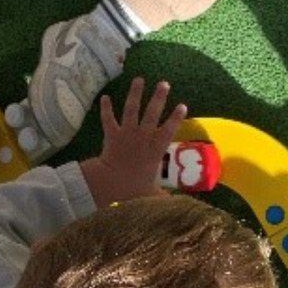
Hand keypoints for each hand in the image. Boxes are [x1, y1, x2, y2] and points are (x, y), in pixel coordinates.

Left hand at [79, 78, 186, 206]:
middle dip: (158, 98)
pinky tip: (104, 97)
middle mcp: (142, 138)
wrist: (109, 184)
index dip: (176, 118)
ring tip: (139, 79)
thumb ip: (164, 198)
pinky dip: (105, 108)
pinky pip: (108, 119)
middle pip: (152, 114)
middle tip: (164, 84)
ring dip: (135, 94)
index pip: (168, 131)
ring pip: (131, 110)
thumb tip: (179, 208)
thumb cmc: (132, 190)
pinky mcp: (111, 135)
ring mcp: (126, 134)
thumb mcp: (152, 195)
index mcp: (154, 150)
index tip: (182, 105)